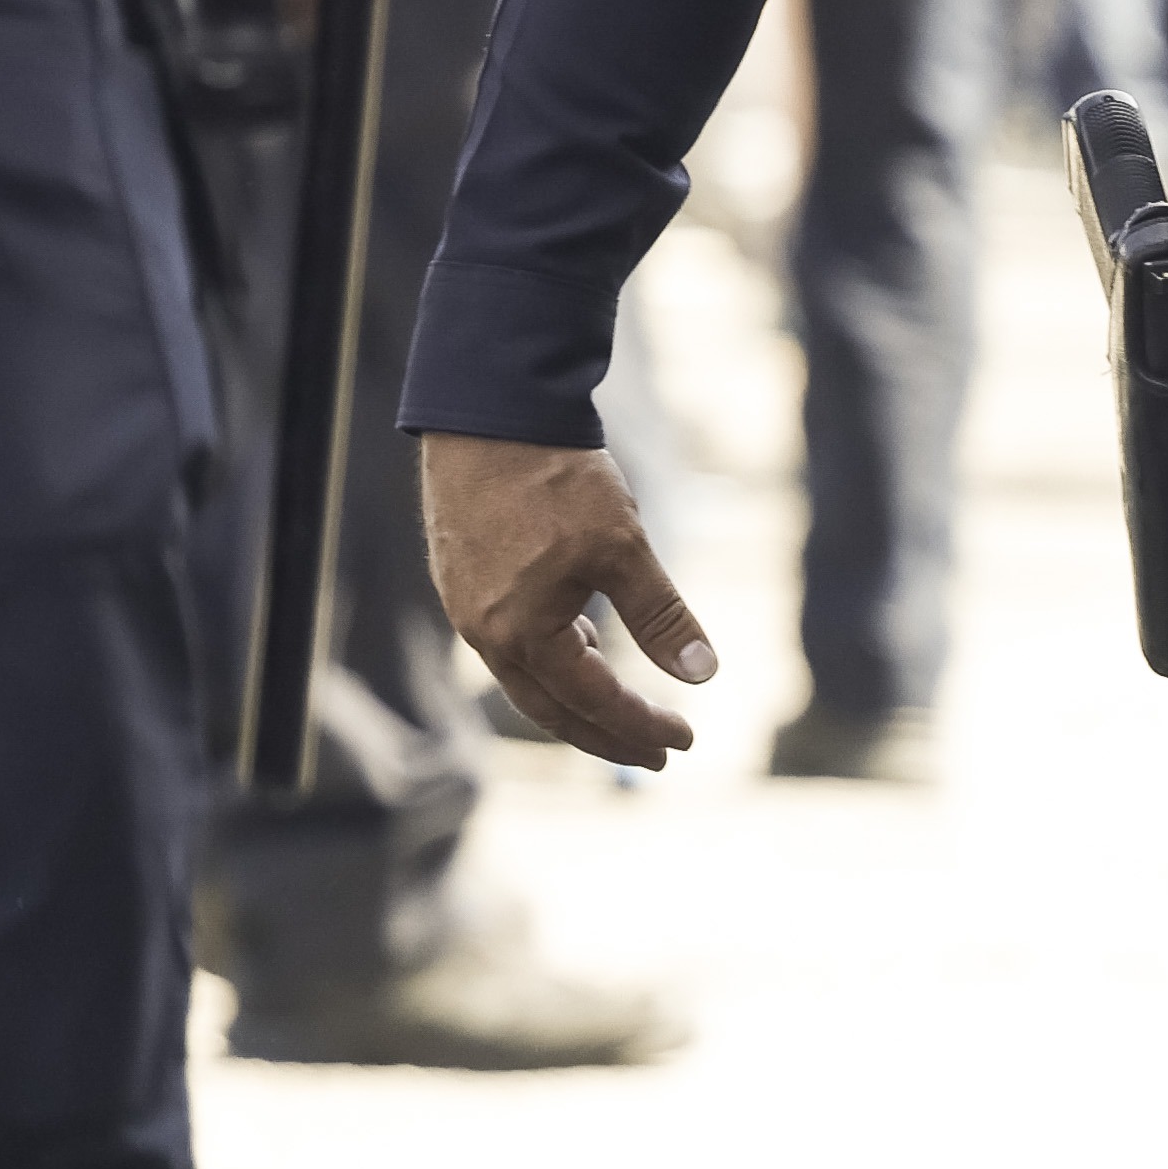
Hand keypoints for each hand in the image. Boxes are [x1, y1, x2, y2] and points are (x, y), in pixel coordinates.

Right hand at [424, 433, 717, 770]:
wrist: (490, 415)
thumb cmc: (556, 480)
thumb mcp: (624, 548)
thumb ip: (661, 616)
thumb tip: (702, 675)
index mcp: (521, 633)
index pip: (592, 702)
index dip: (641, 726)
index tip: (686, 739)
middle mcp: (484, 632)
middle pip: (552, 709)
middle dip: (607, 735)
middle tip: (658, 753)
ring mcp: (468, 608)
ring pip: (528, 679)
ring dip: (578, 701)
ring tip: (628, 711)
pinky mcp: (464, 583)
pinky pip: (512, 645)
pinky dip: (554, 660)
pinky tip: (587, 646)